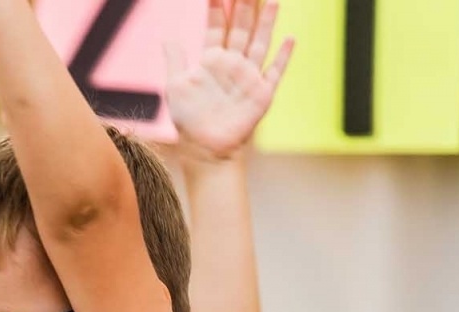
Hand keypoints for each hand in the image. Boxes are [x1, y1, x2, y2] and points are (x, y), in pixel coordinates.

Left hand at [165, 0, 293, 162]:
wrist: (206, 149)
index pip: (217, 27)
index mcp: (212, 60)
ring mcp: (248, 77)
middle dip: (244, 6)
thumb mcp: (175, 86)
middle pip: (241, 27)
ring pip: (259, 42)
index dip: (218, 8)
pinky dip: (283, 56)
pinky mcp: (261, 93)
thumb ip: (175, 60)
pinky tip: (290, 39)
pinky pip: (275, 72)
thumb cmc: (188, 119)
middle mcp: (232, 64)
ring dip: (266, 22)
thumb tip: (168, 38)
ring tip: (271, 0)